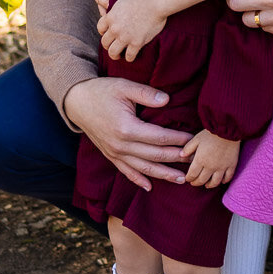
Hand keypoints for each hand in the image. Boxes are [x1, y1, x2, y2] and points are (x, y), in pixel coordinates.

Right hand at [64, 78, 192, 190]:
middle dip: (177, 159)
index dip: (178, 140)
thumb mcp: (124, 86)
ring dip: (164, 175)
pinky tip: (150, 187)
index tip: (193, 140)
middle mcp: (121, 145)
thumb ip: (146, 93)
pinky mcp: (110, 156)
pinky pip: (126, 172)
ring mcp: (114, 153)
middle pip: (155, 156)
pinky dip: (138, 180)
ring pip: (143, 168)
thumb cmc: (102, 91)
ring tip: (182, 180)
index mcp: (127, 128)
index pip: (159, 138)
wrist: (76, 102)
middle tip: (195, 162)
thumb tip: (167, 100)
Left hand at [98, 0, 167, 60]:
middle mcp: (115, 28)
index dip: (104, 32)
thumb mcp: (121, 3)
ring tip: (119, 55)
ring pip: (112, 53)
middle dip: (108, 45)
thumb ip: (113, 12)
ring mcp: (125, 37)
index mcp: (110, 17)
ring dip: (115, 55)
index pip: (100, 28)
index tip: (110, 34)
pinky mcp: (136, 43)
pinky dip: (129, 58)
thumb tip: (110, 17)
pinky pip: (128, 57)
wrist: (154, 4)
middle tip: (114, 46)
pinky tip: (132, 56)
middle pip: (104, 43)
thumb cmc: (140, 1)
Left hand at [181, 129, 239, 188]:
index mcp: (200, 160)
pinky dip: (224, 181)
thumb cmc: (210, 133)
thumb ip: (188, 148)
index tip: (188, 179)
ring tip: (206, 185)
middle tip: (194, 183)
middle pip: (202, 180)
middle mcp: (210, 167)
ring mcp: (222, 167)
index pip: (192, 174)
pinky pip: (228, 177)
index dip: (189, 178)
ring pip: (215, 182)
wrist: (227, 129)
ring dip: (209, 185)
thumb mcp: (196, 139)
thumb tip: (181, 155)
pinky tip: (222, 181)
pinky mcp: (231, 165)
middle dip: (197, 183)